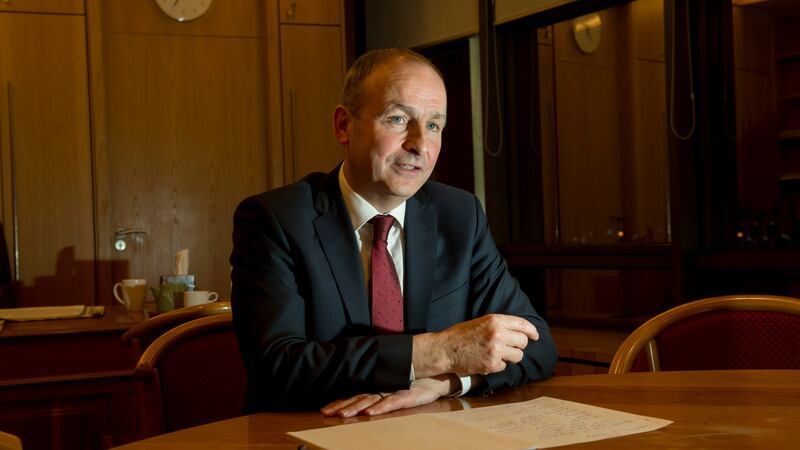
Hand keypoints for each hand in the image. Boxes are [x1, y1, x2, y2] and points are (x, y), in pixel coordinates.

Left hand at [320, 375, 453, 417]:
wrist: (437, 376)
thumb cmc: (415, 383)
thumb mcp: (394, 387)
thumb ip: (379, 391)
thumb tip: (362, 399)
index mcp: (377, 387)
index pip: (354, 395)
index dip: (339, 402)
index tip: (325, 410)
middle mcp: (382, 389)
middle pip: (357, 398)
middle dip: (341, 406)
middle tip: (326, 413)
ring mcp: (393, 391)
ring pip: (370, 400)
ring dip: (356, 407)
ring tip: (343, 415)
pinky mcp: (406, 396)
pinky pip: (391, 403)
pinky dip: (380, 408)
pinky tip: (370, 413)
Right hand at [413, 314, 538, 377]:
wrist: (446, 349)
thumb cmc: (461, 335)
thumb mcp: (481, 322)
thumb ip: (499, 325)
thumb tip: (519, 331)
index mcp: (495, 320)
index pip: (523, 324)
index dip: (531, 331)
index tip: (535, 336)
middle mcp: (498, 334)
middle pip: (523, 342)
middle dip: (519, 346)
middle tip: (510, 347)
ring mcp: (496, 350)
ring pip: (518, 356)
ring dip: (511, 357)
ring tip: (498, 355)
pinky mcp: (492, 364)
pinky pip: (505, 366)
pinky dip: (498, 365)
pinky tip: (487, 360)